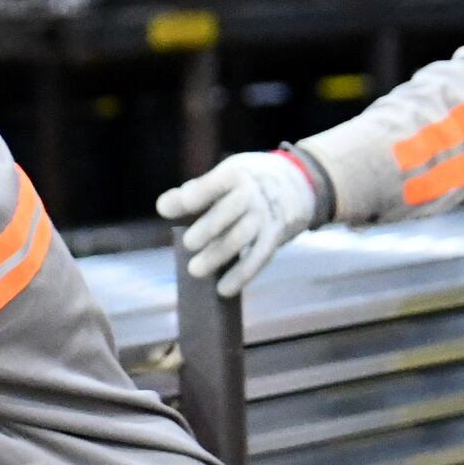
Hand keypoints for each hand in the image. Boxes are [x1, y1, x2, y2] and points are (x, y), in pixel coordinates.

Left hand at [154, 149, 328, 296]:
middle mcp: (252, 194)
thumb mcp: (226, 175)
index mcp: (235, 174)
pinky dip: (241, 275)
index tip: (172, 206)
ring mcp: (265, 216)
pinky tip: (224, 289)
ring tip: (195, 270)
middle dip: (208, 228)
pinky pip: (259, 257)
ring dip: (218, 255)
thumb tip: (164, 206)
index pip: (215, 183)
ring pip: (242, 237)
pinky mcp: (275, 236)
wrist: (299, 181)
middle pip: (229, 211)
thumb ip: (195, 190)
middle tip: (188, 244)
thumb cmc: (247, 182)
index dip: (196, 194)